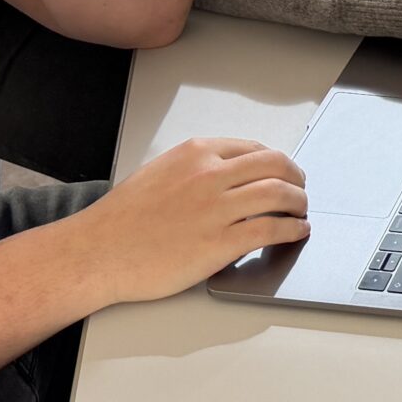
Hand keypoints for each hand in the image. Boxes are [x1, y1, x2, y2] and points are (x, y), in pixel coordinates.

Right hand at [68, 137, 310, 303]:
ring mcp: (216, 209)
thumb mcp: (159, 172)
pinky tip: (297, 232)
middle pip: (276, 166)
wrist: (98, 252)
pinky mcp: (220, 243)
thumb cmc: (121, 219)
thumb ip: (195, 169)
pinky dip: (293, 230)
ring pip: (279, 195)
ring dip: (300, 203)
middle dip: (296, 178)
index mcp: (195, 154)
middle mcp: (210, 175)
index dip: (278, 162)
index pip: (254, 149)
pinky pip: (271, 230)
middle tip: (302, 190)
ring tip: (302, 212)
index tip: (285, 171)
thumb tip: (228, 175)